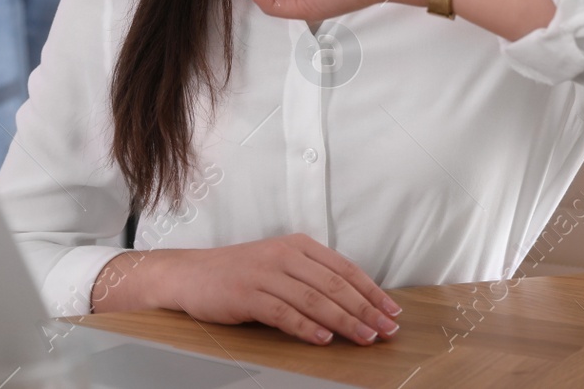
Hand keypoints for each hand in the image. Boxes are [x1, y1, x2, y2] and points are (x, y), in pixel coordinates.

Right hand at [153, 234, 401, 344]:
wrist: (191, 274)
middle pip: (335, 285)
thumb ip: (311, 277)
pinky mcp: (248, 294)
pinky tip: (324, 339)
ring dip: (344, 321)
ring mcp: (266, 273)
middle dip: (366, 309)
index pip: (345, 269)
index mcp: (299, 245)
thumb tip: (353, 303)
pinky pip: (284, 313)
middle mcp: (286, 255)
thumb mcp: (280, 265)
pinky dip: (307, 327)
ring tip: (365, 337)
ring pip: (315, 299)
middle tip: (387, 330)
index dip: (372, 291)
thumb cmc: (241, 273)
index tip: (392, 311)